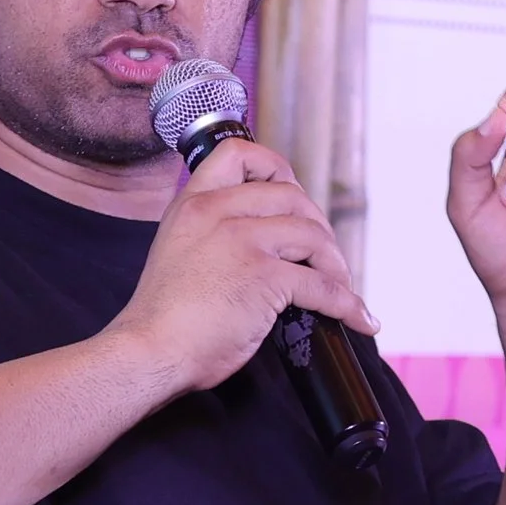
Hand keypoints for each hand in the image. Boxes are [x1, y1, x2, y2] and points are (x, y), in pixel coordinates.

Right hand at [106, 137, 373, 400]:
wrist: (148, 352)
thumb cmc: (162, 316)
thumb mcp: (178, 250)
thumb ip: (211, 233)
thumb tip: (263, 240)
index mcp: (192, 203)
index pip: (238, 153)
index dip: (274, 167)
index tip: (290, 192)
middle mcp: (218, 213)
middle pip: (291, 195)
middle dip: (317, 224)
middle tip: (322, 255)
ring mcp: (243, 242)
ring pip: (313, 235)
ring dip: (334, 264)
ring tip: (339, 287)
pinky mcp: (264, 277)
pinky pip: (322, 285)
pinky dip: (347, 303)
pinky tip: (357, 318)